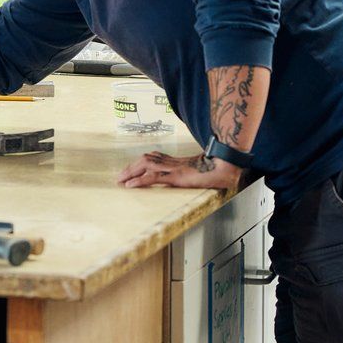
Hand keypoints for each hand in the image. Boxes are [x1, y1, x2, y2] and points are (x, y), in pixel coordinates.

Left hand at [117, 151, 241, 189]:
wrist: (223, 167)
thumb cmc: (212, 169)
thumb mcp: (195, 171)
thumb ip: (185, 173)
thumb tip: (182, 178)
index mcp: (174, 160)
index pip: (152, 158)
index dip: (139, 163)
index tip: (129, 170)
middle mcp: (170, 161)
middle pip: (145, 159)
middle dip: (130, 167)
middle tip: (119, 177)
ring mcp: (172, 168)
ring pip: (145, 165)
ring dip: (130, 172)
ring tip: (120, 180)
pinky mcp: (175, 176)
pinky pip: (153, 177)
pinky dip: (139, 180)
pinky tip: (130, 185)